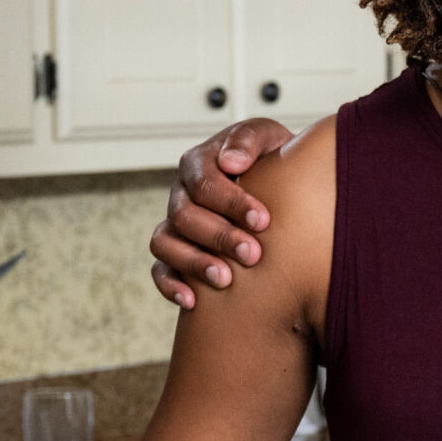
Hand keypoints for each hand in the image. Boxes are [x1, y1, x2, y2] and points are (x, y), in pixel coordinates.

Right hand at [150, 118, 297, 307]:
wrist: (281, 190)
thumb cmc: (275, 163)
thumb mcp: (270, 140)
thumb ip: (250, 140)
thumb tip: (231, 161)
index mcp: (200, 163)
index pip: (204, 182)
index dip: (231, 202)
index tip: (262, 220)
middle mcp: (182, 194)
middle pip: (184, 215)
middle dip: (219, 236)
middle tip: (253, 254)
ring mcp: (175, 225)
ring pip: (165, 243)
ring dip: (194, 262)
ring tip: (226, 279)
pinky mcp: (175, 254)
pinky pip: (160, 270)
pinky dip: (171, 285)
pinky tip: (193, 300)